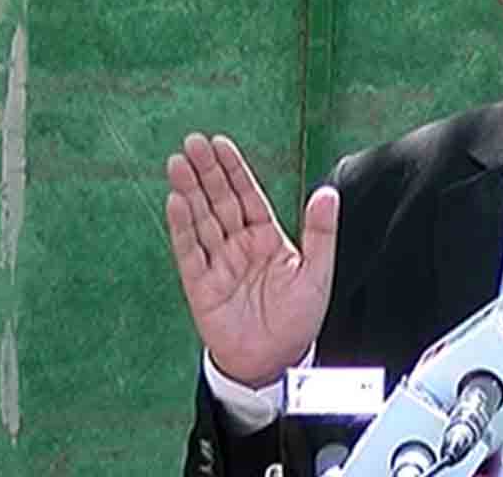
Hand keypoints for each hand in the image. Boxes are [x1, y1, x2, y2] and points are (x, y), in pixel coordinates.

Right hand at [165, 133, 338, 387]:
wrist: (276, 360)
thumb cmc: (297, 319)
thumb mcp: (318, 271)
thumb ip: (321, 232)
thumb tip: (327, 194)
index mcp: (266, 238)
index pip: (247, 196)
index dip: (234, 170)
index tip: (220, 144)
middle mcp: (239, 246)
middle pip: (219, 201)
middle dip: (206, 171)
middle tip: (193, 142)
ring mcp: (218, 263)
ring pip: (201, 220)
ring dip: (189, 191)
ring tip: (178, 163)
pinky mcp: (201, 285)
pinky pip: (189, 252)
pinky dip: (182, 227)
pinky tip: (175, 203)